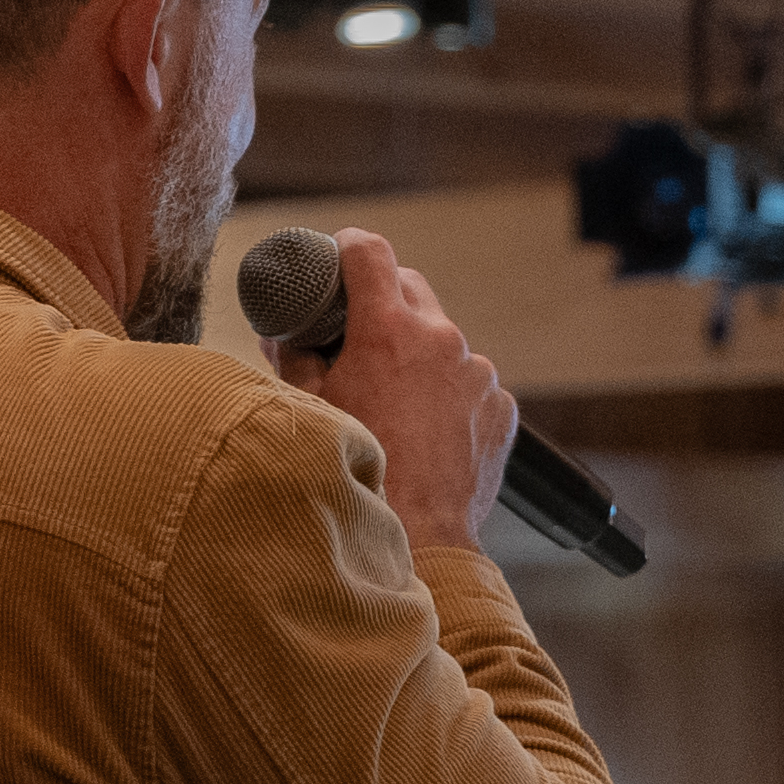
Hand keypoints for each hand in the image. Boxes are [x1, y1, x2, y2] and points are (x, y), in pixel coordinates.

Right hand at [269, 227, 516, 554]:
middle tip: (358, 328)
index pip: (370, 251)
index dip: (348, 246)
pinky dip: (450, 393)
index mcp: (389, 330)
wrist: (422, 538)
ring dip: (420, 353)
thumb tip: (281, 333)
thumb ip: (293, 357)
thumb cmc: (360, 473)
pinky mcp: (502, 406)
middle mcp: (442, 340)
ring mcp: (479, 373)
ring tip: (395, 396)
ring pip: (444, 340)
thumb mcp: (312, 407)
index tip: (338, 255)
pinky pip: (471, 383)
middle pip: (410, 288)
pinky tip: (429, 428)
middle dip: (384, 300)